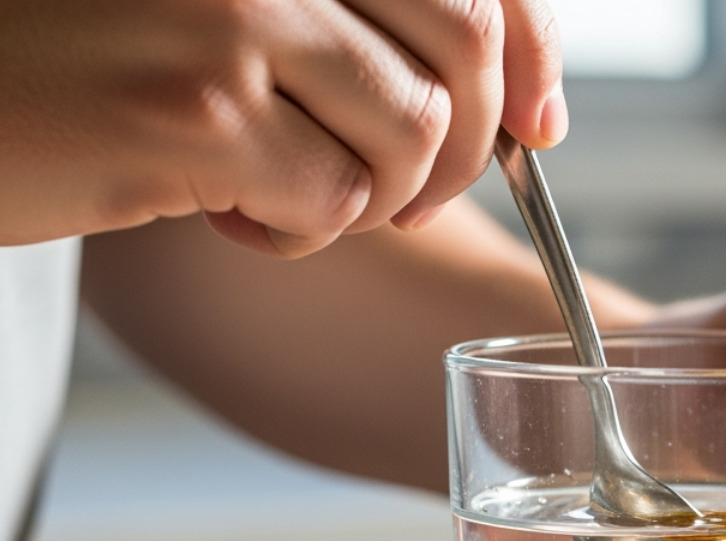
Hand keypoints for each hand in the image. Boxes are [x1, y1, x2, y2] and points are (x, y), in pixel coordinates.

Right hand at [0, 0, 563, 255]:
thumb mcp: (233, 9)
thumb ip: (351, 22)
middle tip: (405, 196)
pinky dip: (299, 231)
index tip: (535, 126)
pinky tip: (226, 212)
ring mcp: (235, 13)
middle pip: (464, 44)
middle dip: (463, 148)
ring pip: (413, 131)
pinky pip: (335, 198)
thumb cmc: (87, 50)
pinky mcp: (197, 110)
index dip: (532, 52)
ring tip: (284, 191)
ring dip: (372, 194)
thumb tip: (519, 105)